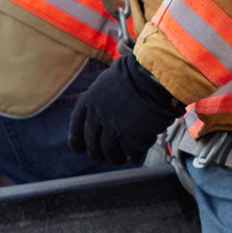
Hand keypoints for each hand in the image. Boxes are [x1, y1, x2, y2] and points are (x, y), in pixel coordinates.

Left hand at [68, 51, 183, 164]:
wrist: (155, 76)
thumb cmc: (137, 74)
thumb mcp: (109, 82)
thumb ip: (101, 100)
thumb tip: (99, 116)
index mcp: (90, 100)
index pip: (76, 127)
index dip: (77, 140)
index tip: (80, 148)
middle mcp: (98, 116)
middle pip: (92, 144)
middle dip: (97, 153)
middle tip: (104, 155)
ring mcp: (115, 128)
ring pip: (110, 153)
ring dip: (116, 157)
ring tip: (122, 158)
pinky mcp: (133, 138)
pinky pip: (132, 154)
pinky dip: (135, 155)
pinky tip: (138, 151)